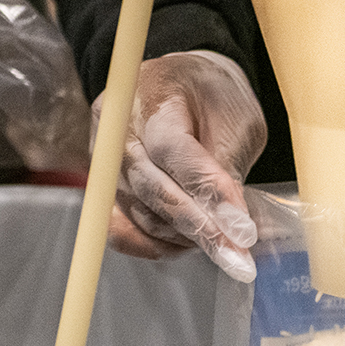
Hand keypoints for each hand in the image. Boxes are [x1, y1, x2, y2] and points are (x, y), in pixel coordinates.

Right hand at [95, 51, 265, 281]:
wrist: (185, 89)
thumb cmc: (216, 101)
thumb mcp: (238, 122)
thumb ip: (228, 169)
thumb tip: (234, 226)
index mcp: (153, 94)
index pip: (173, 151)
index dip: (208, 193)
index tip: (241, 230)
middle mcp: (117, 128)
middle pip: (152, 189)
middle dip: (200, 228)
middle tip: (237, 257)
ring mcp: (103, 161)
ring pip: (141, 214)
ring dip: (184, 236)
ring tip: (224, 244)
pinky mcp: (102, 190)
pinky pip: (120, 230)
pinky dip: (155, 244)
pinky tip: (188, 244)